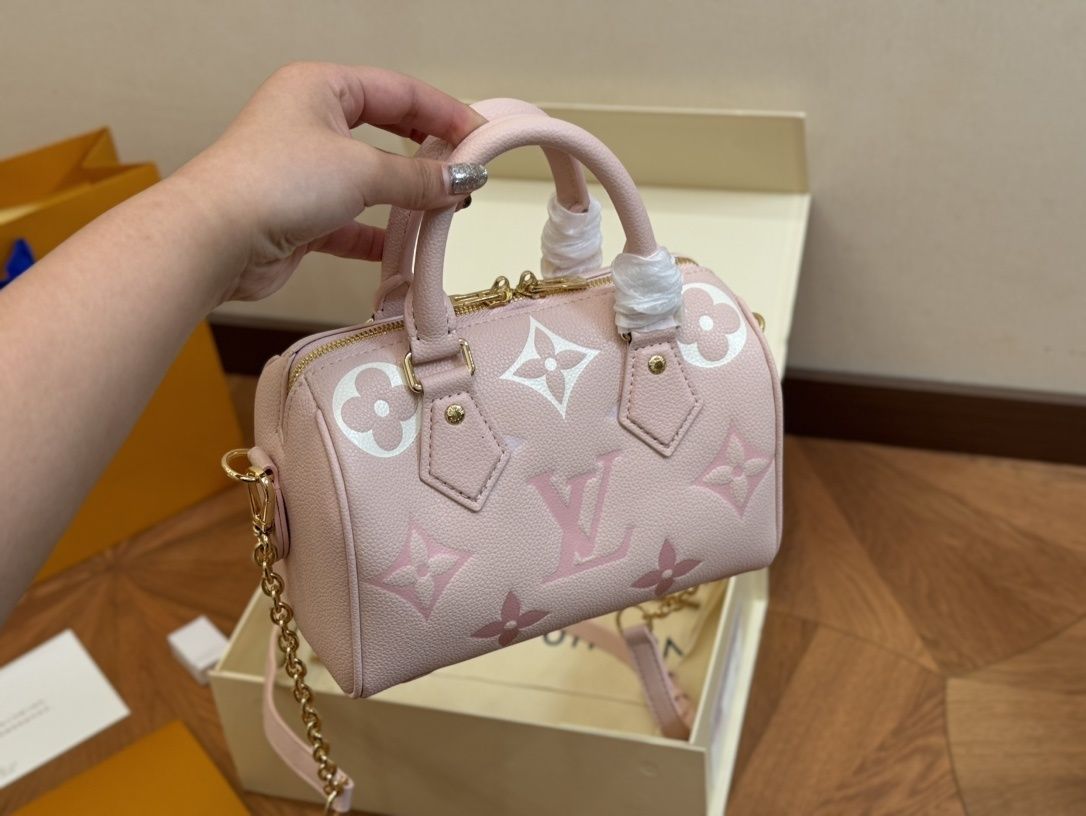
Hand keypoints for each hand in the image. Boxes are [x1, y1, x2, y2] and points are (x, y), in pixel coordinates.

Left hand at [174, 62, 487, 302]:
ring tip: (444, 212)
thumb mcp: (362, 171)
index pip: (400, 92)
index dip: (445, 113)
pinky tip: (405, 248)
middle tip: (466, 174)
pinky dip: (379, 235)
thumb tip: (464, 179)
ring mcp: (304, 170)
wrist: (215, 240)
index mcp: (321, 88)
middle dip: (428, 156)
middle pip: (386, 133)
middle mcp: (310, 122)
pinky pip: (352, 221)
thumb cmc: (274, 183)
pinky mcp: (300, 215)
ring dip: (406, 198)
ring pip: (370, 180)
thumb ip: (419, 178)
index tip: (481, 138)